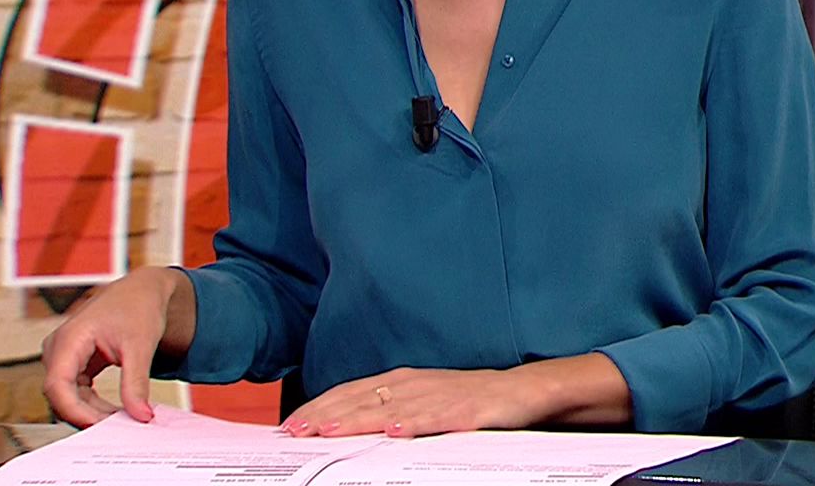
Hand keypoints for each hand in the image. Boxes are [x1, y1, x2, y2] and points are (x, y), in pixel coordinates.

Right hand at [39, 266, 193, 426]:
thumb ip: (137, 383)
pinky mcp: (73, 364)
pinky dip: (94, 404)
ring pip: (68, 397)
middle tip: (119, 429)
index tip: (101, 426)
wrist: (142, 291)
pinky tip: (117, 412)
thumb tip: (141, 415)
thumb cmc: (139, 308)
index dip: (75, 411)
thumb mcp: (141, 345)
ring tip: (123, 421)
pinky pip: (76, 392)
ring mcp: (63, 357)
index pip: (57, 385)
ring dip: (92, 412)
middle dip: (87, 415)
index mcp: (68, 339)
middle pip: (60, 395)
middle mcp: (58, 349)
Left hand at [281, 367, 540, 438]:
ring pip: (392, 410)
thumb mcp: (423, 401)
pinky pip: (437, 418)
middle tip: (296, 430)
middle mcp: (416, 385)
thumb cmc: (469, 398)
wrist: (523, 390)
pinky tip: (395, 432)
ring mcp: (441, 396)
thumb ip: (388, 410)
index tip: (291, 423)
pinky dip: (414, 424)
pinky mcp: (467, 411)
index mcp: (403, 381)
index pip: (351, 392)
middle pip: (363, 400)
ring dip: (359, 419)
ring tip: (330, 430)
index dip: (320, 406)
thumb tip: (348, 424)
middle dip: (327, 414)